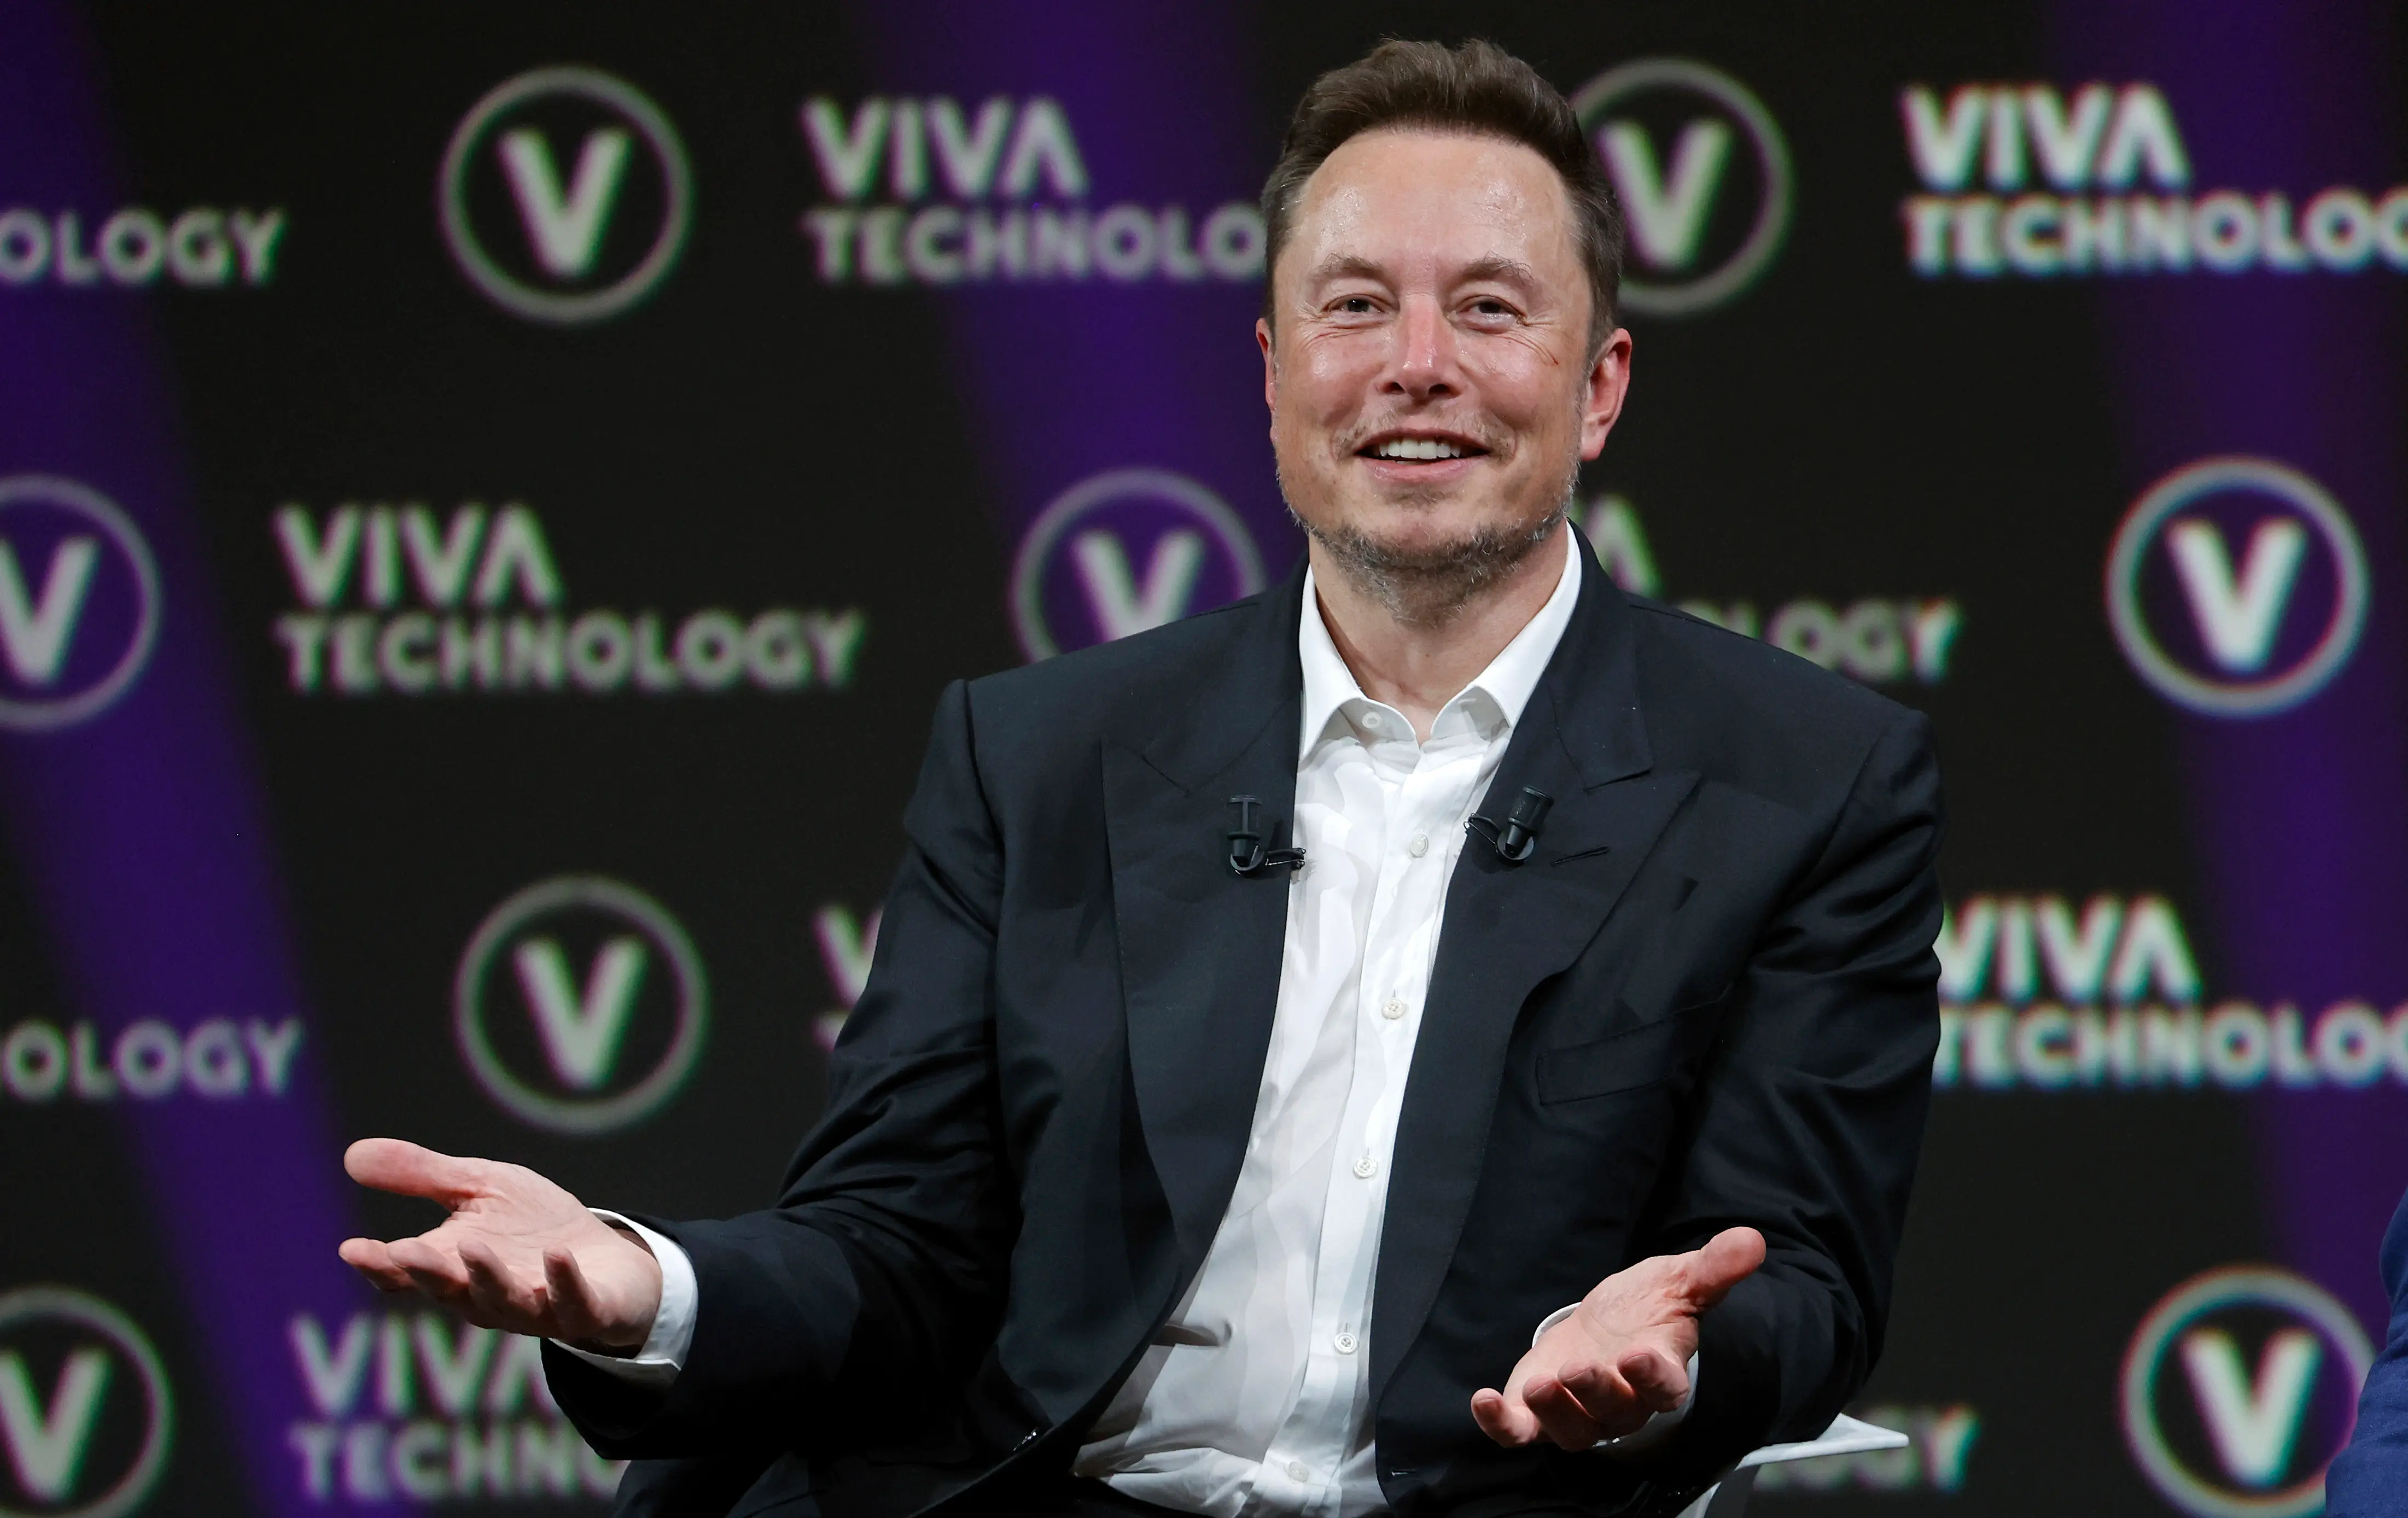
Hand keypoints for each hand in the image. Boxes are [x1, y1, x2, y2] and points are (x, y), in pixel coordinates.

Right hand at [336, 1138, 663, 1349]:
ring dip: (487, 1277)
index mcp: (454, 1268)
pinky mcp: (584, 1311)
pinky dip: (563, 1282)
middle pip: (450, 1290)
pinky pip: (572, 1304)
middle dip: (427, 1272)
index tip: (352, 1249)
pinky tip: (557, 1254)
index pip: (407, 1272)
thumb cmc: (535, 1227)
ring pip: (504, 1302)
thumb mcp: (480, 1189)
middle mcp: (486, 1297)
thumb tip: (352, 1155)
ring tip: (472, 1246)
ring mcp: (535, 1309)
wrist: (609, 1262)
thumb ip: (423, 1176)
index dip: (379, 1265)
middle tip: (403, 1251)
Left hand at [1471, 1227, 1764, 1449]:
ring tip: (1541, 1385)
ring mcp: (1578, 1413)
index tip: (1640, 1358)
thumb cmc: (1646, 1309)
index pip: (1665, 1389)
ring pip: (1572, 1431)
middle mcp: (1622, 1404)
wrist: (1605, 1328)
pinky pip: (1521, 1433)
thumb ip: (1714, 1268)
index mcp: (1660, 1373)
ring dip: (1555, 1412)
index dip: (1655, 1379)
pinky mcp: (1538, 1415)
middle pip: (1614, 1411)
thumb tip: (1751, 1239)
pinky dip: (1501, 1424)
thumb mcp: (1679, 1280)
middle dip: (1596, 1393)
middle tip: (1579, 1370)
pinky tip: (1484, 1401)